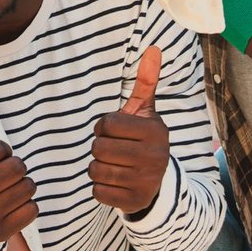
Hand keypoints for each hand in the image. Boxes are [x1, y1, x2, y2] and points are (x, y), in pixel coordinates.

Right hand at [0, 99, 38, 243]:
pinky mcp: (4, 231)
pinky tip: (11, 207)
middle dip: (15, 167)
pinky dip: (27, 206)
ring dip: (23, 186)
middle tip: (4, 175)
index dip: (1, 151)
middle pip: (17, 166)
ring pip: (28, 187)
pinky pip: (33, 208)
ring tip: (7, 190)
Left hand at [89, 47, 169, 213]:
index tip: (117, 132)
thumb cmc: (142, 139)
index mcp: (156, 131)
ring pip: (95, 170)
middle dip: (99, 148)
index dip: (104, 127)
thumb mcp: (145, 112)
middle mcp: (156, 157)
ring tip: (114, 165)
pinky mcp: (134, 202)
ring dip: (98, 167)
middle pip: (98, 148)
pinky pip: (97, 191)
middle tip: (114, 150)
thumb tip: (153, 48)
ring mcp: (146, 182)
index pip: (105, 124)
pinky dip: (101, 187)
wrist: (156, 181)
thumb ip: (146, 81)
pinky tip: (115, 182)